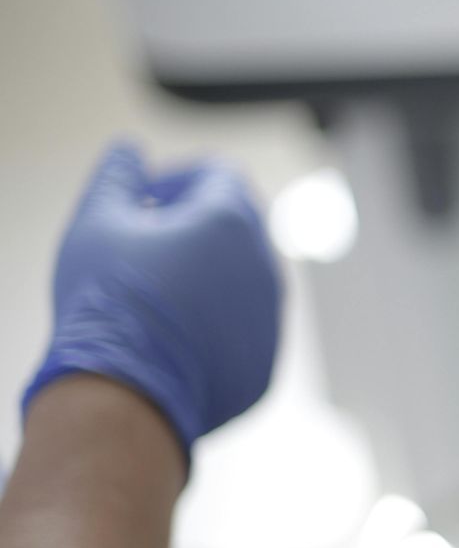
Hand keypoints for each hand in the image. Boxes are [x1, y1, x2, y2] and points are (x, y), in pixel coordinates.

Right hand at [23, 143, 282, 456]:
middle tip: (147, 239)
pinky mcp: (265, 363)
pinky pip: (245, 329)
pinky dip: (217, 321)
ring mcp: (272, 318)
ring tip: (156, 289)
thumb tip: (130, 151)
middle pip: (239, 224)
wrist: (126, 396)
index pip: (220, 175)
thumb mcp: (97, 224)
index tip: (146, 196)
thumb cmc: (109, 303)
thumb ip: (117, 176)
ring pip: (246, 278)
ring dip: (209, 273)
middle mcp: (266, 266)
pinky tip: (173, 335)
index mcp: (233, 221)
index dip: (180, 177)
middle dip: (196, 221)